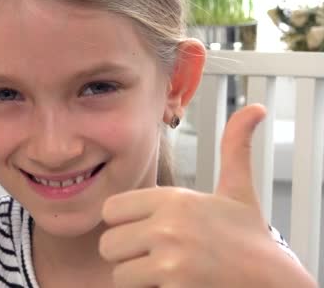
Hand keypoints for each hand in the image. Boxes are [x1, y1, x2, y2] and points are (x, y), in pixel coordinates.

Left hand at [99, 104, 316, 286]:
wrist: (271, 279)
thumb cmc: (248, 236)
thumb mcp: (237, 189)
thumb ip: (234, 147)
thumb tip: (253, 109)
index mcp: (173, 199)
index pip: (111, 210)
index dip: (122, 223)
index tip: (142, 230)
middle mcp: (167, 226)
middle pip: (108, 244)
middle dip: (125, 254)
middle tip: (151, 256)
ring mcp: (169, 258)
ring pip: (118, 272)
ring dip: (135, 276)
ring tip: (162, 271)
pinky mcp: (173, 285)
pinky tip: (171, 284)